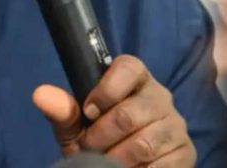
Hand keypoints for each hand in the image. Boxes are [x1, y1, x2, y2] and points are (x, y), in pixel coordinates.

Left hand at [33, 55, 195, 166]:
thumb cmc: (100, 141)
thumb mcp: (78, 128)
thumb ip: (63, 112)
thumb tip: (40, 93)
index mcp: (136, 81)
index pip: (128, 68)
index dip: (105, 90)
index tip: (88, 112)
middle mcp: (161, 98)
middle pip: (129, 113)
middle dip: (101, 137)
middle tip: (91, 148)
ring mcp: (176, 125)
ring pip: (143, 143)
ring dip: (116, 159)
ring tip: (107, 163)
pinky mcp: (186, 152)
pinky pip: (161, 165)